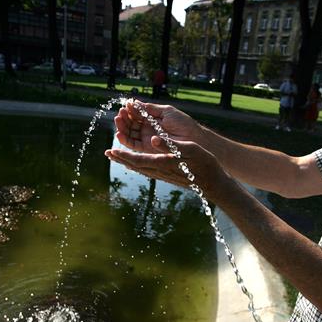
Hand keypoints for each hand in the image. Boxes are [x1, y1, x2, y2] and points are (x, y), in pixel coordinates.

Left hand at [105, 136, 229, 199]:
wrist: (214, 183)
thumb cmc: (205, 164)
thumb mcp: (189, 150)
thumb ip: (171, 145)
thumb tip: (154, 138)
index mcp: (163, 163)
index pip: (138, 159)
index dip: (123, 155)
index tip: (111, 150)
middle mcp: (160, 171)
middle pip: (135, 165)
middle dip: (121, 159)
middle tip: (107, 153)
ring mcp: (164, 175)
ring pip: (140, 169)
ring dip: (128, 162)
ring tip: (118, 157)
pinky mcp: (168, 176)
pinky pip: (148, 171)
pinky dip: (138, 165)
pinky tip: (138, 164)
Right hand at [114, 100, 201, 153]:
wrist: (193, 138)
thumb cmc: (183, 123)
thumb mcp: (166, 111)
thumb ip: (149, 109)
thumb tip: (134, 102)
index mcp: (152, 119)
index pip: (137, 114)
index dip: (130, 110)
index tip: (124, 106)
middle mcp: (148, 129)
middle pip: (131, 124)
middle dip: (124, 118)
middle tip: (120, 113)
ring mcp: (147, 139)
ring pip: (129, 133)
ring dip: (122, 127)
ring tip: (118, 120)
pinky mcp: (147, 149)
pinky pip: (133, 145)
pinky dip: (125, 140)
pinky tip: (120, 134)